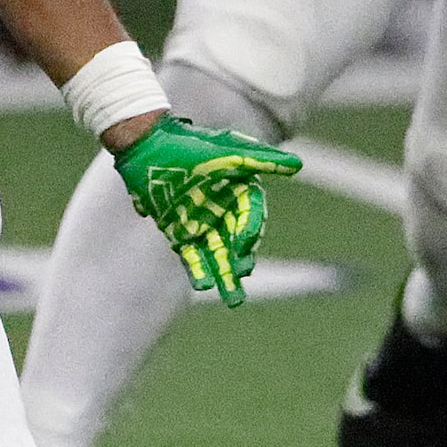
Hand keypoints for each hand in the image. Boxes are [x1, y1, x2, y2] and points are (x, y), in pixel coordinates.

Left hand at [113, 112, 300, 306]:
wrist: (149, 146)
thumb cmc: (190, 146)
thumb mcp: (227, 152)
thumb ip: (262, 160)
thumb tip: (297, 165)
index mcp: (238, 192)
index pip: (251, 217)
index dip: (250, 231)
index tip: (244, 244)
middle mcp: (222, 210)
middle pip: (237, 241)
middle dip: (241, 260)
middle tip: (242, 275)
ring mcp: (200, 222)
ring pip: (217, 254)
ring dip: (225, 275)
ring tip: (234, 301)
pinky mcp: (178, 230)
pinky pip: (191, 255)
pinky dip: (197, 270)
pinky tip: (203, 286)